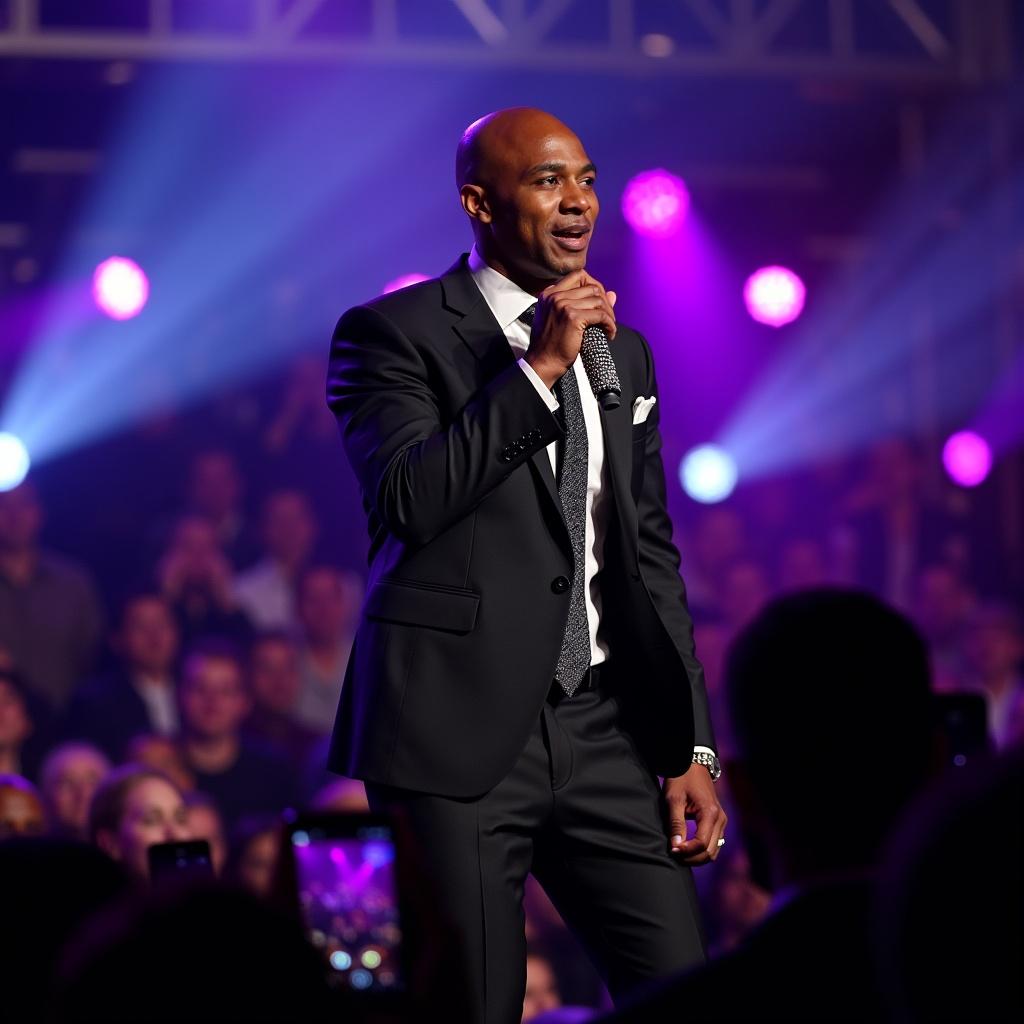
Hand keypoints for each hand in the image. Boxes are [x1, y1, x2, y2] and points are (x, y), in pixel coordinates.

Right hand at [525, 270, 616, 388]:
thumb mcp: (562, 319)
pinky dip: (609, 324)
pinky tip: (609, 333)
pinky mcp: (573, 317)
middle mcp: (554, 296)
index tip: (599, 303)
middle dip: (604, 302)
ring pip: (598, 300)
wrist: (542, 363)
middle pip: (591, 287)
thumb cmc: (551, 345)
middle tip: (607, 318)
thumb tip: (612, 294)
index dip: (594, 287)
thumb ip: (583, 304)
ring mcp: (563, 305)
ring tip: (608, 327)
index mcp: (549, 294)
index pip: (578, 276)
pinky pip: (600, 315)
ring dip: (608, 314)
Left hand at [664, 764, 726, 865]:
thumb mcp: (674, 799)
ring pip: (713, 851)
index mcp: (710, 813)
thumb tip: (676, 846)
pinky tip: (687, 848)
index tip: (672, 850)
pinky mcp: (719, 823)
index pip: (701, 843)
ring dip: (697, 857)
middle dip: (691, 858)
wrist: (693, 765)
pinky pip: (713, 844)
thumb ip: (675, 823)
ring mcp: (722, 822)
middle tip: (673, 854)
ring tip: (679, 853)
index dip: (687, 851)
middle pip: (709, 851)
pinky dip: (702, 851)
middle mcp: (720, 819)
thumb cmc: (682, 779)